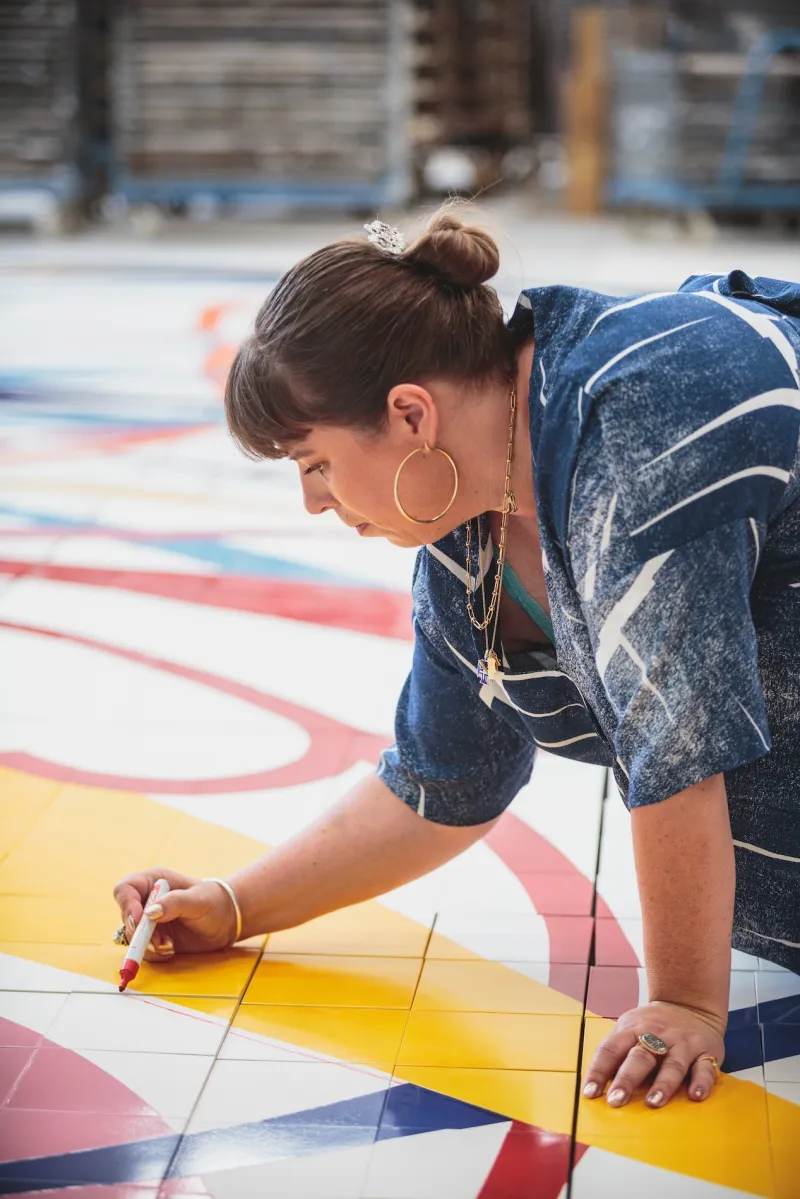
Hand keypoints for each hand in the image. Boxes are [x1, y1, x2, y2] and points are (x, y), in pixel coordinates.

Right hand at [113, 866, 237, 961]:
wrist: (225, 922)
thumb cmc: (213, 901)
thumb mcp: (198, 899)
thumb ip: (175, 903)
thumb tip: (150, 913)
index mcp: (154, 881)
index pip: (126, 888)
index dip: (127, 904)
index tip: (139, 920)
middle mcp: (146, 900)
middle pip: (126, 916)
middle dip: (139, 932)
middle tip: (157, 941)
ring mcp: (148, 920)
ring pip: (132, 936)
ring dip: (148, 945)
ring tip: (170, 944)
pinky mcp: (153, 938)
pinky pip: (143, 950)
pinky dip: (155, 953)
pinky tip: (172, 948)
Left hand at [582, 1001, 725, 1108]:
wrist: (689, 1003)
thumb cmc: (653, 1026)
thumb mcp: (630, 1028)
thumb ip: (616, 1053)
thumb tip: (596, 1084)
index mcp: (633, 1029)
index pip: (611, 1049)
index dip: (598, 1070)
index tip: (589, 1093)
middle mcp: (657, 1035)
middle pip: (640, 1057)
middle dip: (627, 1079)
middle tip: (616, 1100)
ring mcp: (682, 1043)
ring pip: (672, 1064)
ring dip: (662, 1084)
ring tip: (653, 1103)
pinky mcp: (705, 1051)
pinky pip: (704, 1067)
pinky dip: (702, 1082)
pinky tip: (696, 1095)